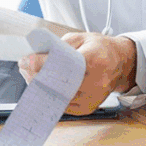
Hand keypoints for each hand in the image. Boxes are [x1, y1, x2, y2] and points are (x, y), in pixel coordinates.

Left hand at [18, 32, 135, 114]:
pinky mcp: (87, 108)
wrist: (120, 64)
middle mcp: (95, 82)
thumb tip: (37, 53)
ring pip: (57, 97)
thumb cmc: (101, 49)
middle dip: (36, 76)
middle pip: (58, 84)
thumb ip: (60, 46)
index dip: (41, 64)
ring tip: (30, 74)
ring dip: (40, 87)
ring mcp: (91, 98)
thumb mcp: (81, 38)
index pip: (63, 65)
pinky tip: (43, 85)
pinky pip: (62, 105)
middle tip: (24, 67)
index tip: (26, 60)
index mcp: (94, 60)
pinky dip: (50, 95)